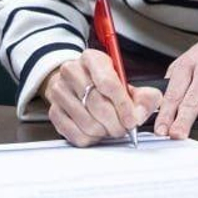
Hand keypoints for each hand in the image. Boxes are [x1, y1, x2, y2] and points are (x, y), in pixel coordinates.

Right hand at [43, 52, 161, 147]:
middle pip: (97, 105)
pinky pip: (75, 134)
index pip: (108, 83)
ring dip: (105, 132)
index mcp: (91, 58)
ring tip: (111, 128)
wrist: (76, 82)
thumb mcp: (127, 81)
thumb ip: (143, 97)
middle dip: (116, 123)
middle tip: (124, 128)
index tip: (133, 120)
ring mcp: (59, 91)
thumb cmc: (103, 82)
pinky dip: (91, 138)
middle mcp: (71, 71)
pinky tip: (97, 131)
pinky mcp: (53, 111)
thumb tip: (140, 114)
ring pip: (87, 122)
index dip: (123, 106)